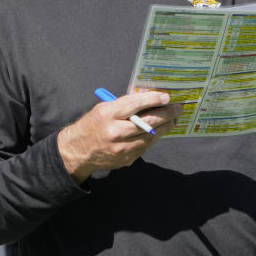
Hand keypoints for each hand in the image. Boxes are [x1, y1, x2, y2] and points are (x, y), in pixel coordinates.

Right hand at [57, 91, 178, 182]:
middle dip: (166, 114)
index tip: (166, 96)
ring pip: (150, 136)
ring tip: (172, 119)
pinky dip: (153, 137)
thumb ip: (124, 105)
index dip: (153, 100)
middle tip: (177, 108)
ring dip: (164, 127)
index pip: (135, 104)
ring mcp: (121, 148)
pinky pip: (145, 146)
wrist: (78, 150)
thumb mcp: (104, 108)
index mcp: (108, 114)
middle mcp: (115, 132)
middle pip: (147, 122)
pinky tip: (158, 130)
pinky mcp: (126, 159)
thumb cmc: (93, 125)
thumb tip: (149, 99)